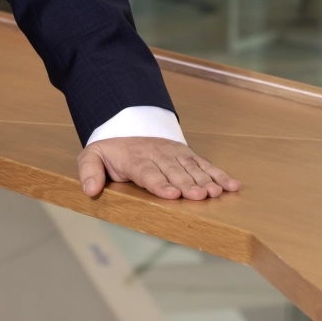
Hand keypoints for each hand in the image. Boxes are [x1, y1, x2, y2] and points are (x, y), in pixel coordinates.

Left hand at [77, 136, 240, 200]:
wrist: (127, 124)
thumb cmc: (112, 150)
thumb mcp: (92, 156)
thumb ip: (89, 171)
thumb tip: (90, 189)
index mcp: (135, 159)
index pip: (148, 173)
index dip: (160, 184)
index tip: (172, 194)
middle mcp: (158, 155)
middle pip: (174, 171)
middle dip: (187, 183)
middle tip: (199, 196)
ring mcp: (175, 154)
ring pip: (192, 167)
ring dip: (206, 180)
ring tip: (217, 192)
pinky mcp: (187, 155)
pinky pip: (205, 164)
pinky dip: (219, 174)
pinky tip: (232, 186)